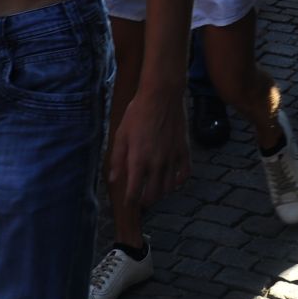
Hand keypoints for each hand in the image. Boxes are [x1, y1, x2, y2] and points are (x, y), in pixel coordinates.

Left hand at [106, 86, 188, 209]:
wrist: (161, 95)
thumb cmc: (138, 113)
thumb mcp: (121, 134)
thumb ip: (116, 159)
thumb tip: (113, 179)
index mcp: (138, 160)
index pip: (133, 193)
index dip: (130, 202)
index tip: (128, 203)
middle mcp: (156, 163)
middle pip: (153, 195)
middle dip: (145, 201)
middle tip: (142, 199)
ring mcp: (172, 158)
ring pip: (168, 188)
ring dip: (161, 193)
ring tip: (155, 189)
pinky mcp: (184, 150)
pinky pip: (184, 174)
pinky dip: (179, 182)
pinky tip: (173, 180)